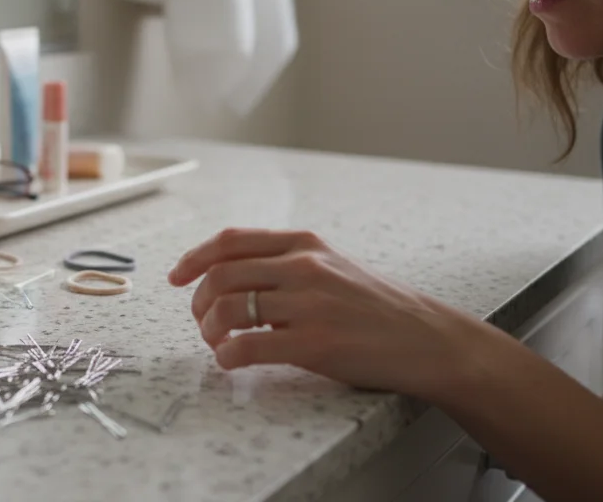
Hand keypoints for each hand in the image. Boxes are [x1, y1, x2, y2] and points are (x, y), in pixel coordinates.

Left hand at [168, 228, 480, 399]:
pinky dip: (228, 356)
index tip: (176, 276)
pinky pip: (248, 347)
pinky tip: (231, 361)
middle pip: (221, 276)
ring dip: (210, 331)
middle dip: (198, 302)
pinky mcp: (315, 343)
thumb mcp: (331, 265)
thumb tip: (228, 273)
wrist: (426, 338)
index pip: (230, 241)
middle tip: (201, 322)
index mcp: (304, 243)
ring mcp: (309, 305)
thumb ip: (286, 262)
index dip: (193, 258)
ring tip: (218, 344)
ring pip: (228, 311)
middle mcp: (304, 267)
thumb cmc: (375, 306)